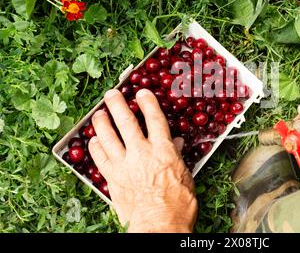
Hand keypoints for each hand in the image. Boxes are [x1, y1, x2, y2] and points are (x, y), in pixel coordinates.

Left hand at [88, 89, 196, 231]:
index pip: (154, 118)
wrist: (159, 225)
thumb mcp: (185, 176)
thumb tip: (177, 143)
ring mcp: (124, 165)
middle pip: (125, 121)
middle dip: (117, 104)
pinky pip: (99, 158)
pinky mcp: (112, 178)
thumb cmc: (177, 204)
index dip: (147, 102)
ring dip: (102, 122)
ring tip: (99, 113)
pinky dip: (95, 147)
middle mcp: (141, 153)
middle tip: (111, 94)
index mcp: (163, 150)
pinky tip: (94, 140)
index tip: (142, 92)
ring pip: (107, 137)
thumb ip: (177, 156)